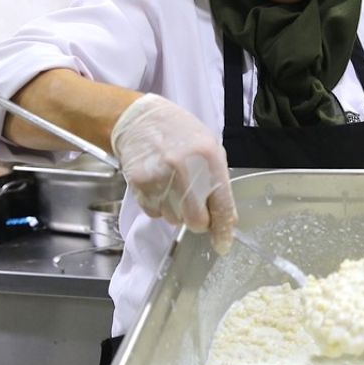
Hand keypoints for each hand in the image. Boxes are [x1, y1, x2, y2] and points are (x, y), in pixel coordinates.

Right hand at [110, 94, 236, 253]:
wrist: (139, 120)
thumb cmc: (178, 133)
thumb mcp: (208, 147)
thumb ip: (218, 181)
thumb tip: (225, 219)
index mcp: (208, 157)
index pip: (221, 205)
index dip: (223, 230)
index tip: (222, 243)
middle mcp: (184, 170)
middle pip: (196, 221)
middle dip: (198, 220)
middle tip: (195, 205)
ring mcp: (160, 179)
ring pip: (174, 219)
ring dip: (177, 210)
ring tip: (172, 184)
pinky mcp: (140, 186)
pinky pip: (155, 213)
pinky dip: (159, 205)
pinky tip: (158, 184)